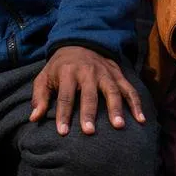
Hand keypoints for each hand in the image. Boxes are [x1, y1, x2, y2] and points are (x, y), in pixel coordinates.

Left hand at [30, 46, 144, 134]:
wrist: (79, 43)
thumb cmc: (59, 67)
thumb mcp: (45, 77)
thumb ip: (39, 97)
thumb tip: (33, 118)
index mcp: (67, 73)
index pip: (64, 96)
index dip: (63, 114)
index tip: (62, 132)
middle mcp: (87, 72)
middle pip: (88, 95)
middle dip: (88, 113)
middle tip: (89, 132)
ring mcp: (105, 73)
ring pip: (112, 91)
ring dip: (116, 108)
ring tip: (119, 126)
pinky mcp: (118, 75)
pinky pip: (129, 89)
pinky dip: (136, 104)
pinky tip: (141, 120)